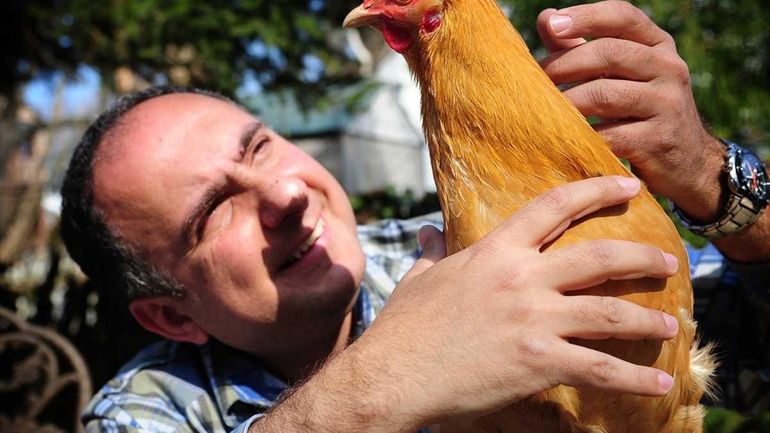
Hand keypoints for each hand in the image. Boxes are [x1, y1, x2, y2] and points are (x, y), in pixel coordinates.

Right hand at [348, 176, 679, 429]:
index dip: (596, 191)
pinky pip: (601, 368)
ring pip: (611, 312)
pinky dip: (636, 376)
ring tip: (671, 323)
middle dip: (642, 255)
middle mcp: (523, 279)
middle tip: (669, 261)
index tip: (628, 186)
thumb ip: (434, 250)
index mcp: (495, 251)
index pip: (554, 207)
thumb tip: (428, 231)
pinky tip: (660, 381)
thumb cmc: (405, 327)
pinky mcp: (541, 362)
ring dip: (649, 318)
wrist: (394, 375)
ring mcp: (535, 320)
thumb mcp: (420, 278)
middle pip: (600, 256)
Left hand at [537, 0, 724, 222]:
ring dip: (567, 102)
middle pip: (609, 53)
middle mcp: (669, 68)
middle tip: (536, 78)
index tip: (552, 25)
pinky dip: (581, 136)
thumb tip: (546, 18)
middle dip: (565, 64)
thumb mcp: (619, 74)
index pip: (623, 17)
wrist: (688, 162)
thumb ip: (581, 47)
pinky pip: (608, 135)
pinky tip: (563, 138)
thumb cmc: (639, 110)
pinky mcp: (658, 141)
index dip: (586, 17)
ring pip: (605, 94)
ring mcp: (667, 105)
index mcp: (658, 45)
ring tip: (543, 109)